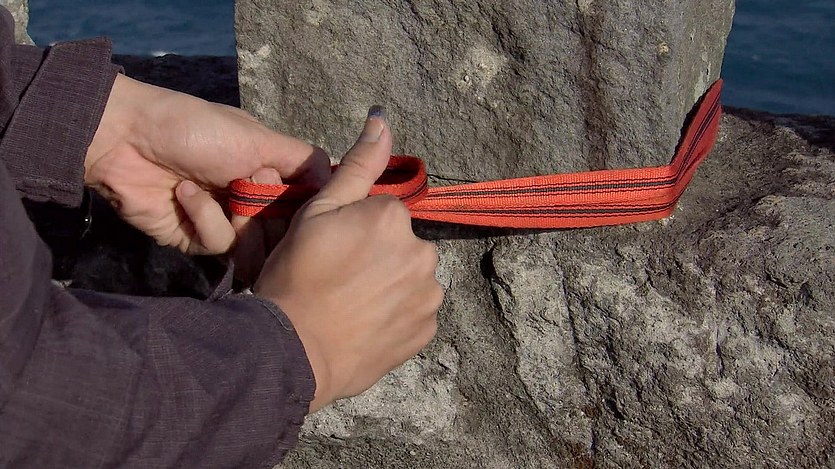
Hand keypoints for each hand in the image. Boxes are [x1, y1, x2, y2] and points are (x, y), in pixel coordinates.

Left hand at [84, 74, 328, 254]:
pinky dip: (204, 218)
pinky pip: (219, 246)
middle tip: (257, 190)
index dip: (308, 209)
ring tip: (225, 194)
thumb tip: (337, 180)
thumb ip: (303, 160)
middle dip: (273, 217)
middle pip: (283, 233)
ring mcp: (223, 222)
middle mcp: (249, 201)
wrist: (126, 139)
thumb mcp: (258, 139)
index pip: (304, 205)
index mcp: (268, 173)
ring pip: (256, 247)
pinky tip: (184, 194)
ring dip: (240, 219)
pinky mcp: (194, 240)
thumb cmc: (197, 130)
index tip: (306, 201)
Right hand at [254, 109, 442, 411]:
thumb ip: (357, 165)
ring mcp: (429, 294)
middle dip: (379, 256)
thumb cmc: (297, 276)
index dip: (355, 230)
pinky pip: (415, 313)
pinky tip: (367, 324)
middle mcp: (423, 252)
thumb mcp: (317, 212)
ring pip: (411, 278)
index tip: (332, 251)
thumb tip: (382, 117)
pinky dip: (397, 315)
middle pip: (401, 245)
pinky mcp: (427, 330)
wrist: (294, 351)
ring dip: (391, 286)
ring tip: (352, 305)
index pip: (383, 213)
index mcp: (394, 217)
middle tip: (339, 279)